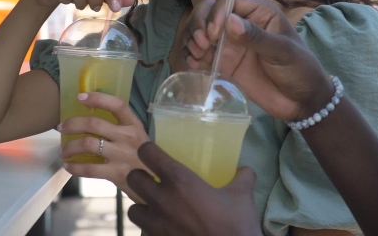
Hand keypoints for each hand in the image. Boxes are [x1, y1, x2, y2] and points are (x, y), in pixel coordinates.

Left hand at [58, 92, 150, 201]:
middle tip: (61, 127)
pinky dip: (74, 167)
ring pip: (87, 144)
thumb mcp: (138, 138)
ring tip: (63, 150)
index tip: (81, 97)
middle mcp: (128, 137)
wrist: (155, 186)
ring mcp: (122, 156)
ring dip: (70, 146)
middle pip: (94, 123)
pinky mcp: (117, 174)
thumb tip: (91, 119)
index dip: (98, 98)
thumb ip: (120, 128)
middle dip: (72, 124)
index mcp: (134, 125)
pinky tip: (69, 166)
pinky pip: (89, 169)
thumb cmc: (142, 159)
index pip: (117, 105)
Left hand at [126, 143, 260, 235]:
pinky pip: (144, 231)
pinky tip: (165, 229)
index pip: (147, 153)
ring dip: (142, 206)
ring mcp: (156, 224)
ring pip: (132, 209)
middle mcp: (161, 199)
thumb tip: (245, 171)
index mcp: (180, 180)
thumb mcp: (243, 197)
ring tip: (155, 208)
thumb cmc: (235, 225)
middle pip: (133, 178)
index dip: (148, 151)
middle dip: (141, 177)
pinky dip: (150, 229)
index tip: (153, 153)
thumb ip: (242, 178)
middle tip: (153, 181)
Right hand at [182, 0, 334, 121]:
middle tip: (202, 44)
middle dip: (199, 24)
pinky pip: (201, 54)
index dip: (216, 13)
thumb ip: (256, 36)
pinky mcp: (223, 63)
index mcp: (258, 13)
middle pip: (208, 11)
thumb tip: (229, 21)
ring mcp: (230, 44)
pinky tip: (194, 63)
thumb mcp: (282, 51)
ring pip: (200, 31)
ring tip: (197, 54)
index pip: (228, 1)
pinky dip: (192, 56)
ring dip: (192, 39)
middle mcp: (240, 24)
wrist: (301, 101)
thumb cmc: (300, 69)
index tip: (214, 33)